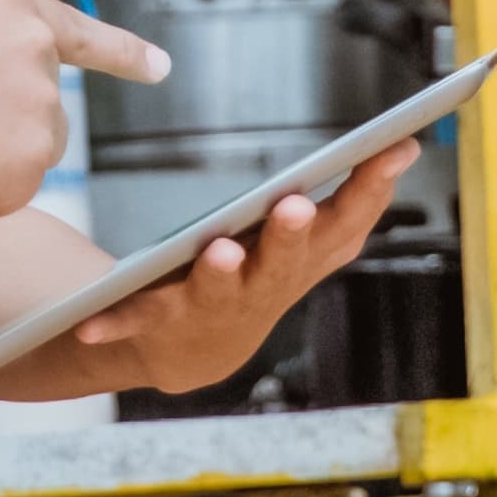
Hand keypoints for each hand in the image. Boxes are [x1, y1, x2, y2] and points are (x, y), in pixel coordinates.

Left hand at [69, 140, 418, 392]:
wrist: (195, 350)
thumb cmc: (260, 277)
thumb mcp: (311, 242)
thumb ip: (356, 197)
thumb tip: (407, 146)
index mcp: (306, 260)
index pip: (349, 221)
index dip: (372, 187)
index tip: (392, 148)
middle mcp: (267, 287)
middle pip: (284, 261)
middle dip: (291, 234)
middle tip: (295, 204)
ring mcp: (216, 307)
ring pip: (219, 289)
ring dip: (220, 272)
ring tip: (220, 250)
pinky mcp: (164, 322)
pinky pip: (138, 319)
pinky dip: (116, 323)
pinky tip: (89, 324)